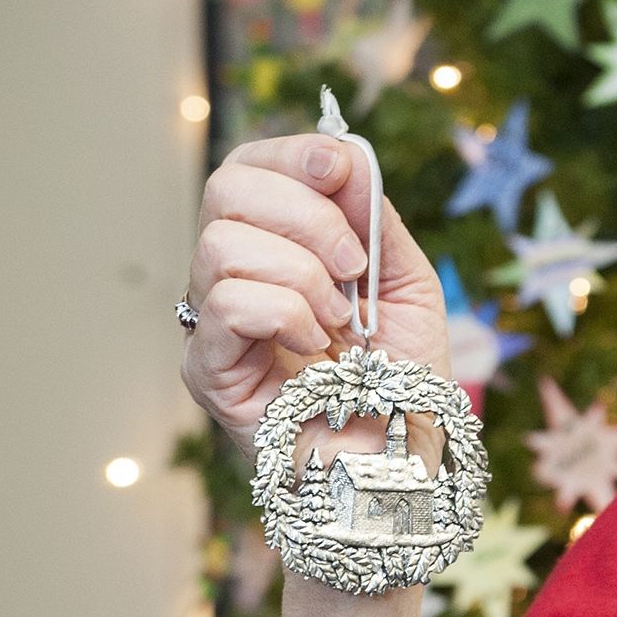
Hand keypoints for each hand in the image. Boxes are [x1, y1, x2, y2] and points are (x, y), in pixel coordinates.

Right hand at [180, 133, 453, 469]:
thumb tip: (344, 153)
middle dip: (308, 214)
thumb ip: (375, 219)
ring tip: (342, 324)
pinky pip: (228, 304)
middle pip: (227, 188)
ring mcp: (215, 324)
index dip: (292, 154)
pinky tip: (317, 348)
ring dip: (305, 276)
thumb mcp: (408, 281)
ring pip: (224, 244)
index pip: (250, 167)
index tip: (340, 169)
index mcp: (277, 245)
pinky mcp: (209, 371)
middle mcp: (234, 276)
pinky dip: (286, 314)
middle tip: (355, 268)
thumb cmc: (403, 379)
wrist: (401, 463)